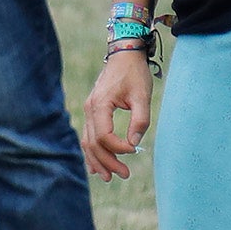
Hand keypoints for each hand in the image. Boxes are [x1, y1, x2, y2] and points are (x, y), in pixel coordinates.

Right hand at [83, 49, 153, 180]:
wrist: (125, 53)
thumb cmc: (134, 72)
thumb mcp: (142, 95)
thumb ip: (140, 119)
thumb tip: (135, 142)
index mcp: (100, 105)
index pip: (104, 136)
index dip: (118, 148)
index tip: (134, 151)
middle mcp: (89, 109)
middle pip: (93, 144)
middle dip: (108, 161)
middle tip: (124, 174)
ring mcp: (89, 110)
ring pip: (88, 142)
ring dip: (98, 160)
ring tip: (110, 176)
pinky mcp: (93, 111)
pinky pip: (89, 136)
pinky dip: (93, 151)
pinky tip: (99, 165)